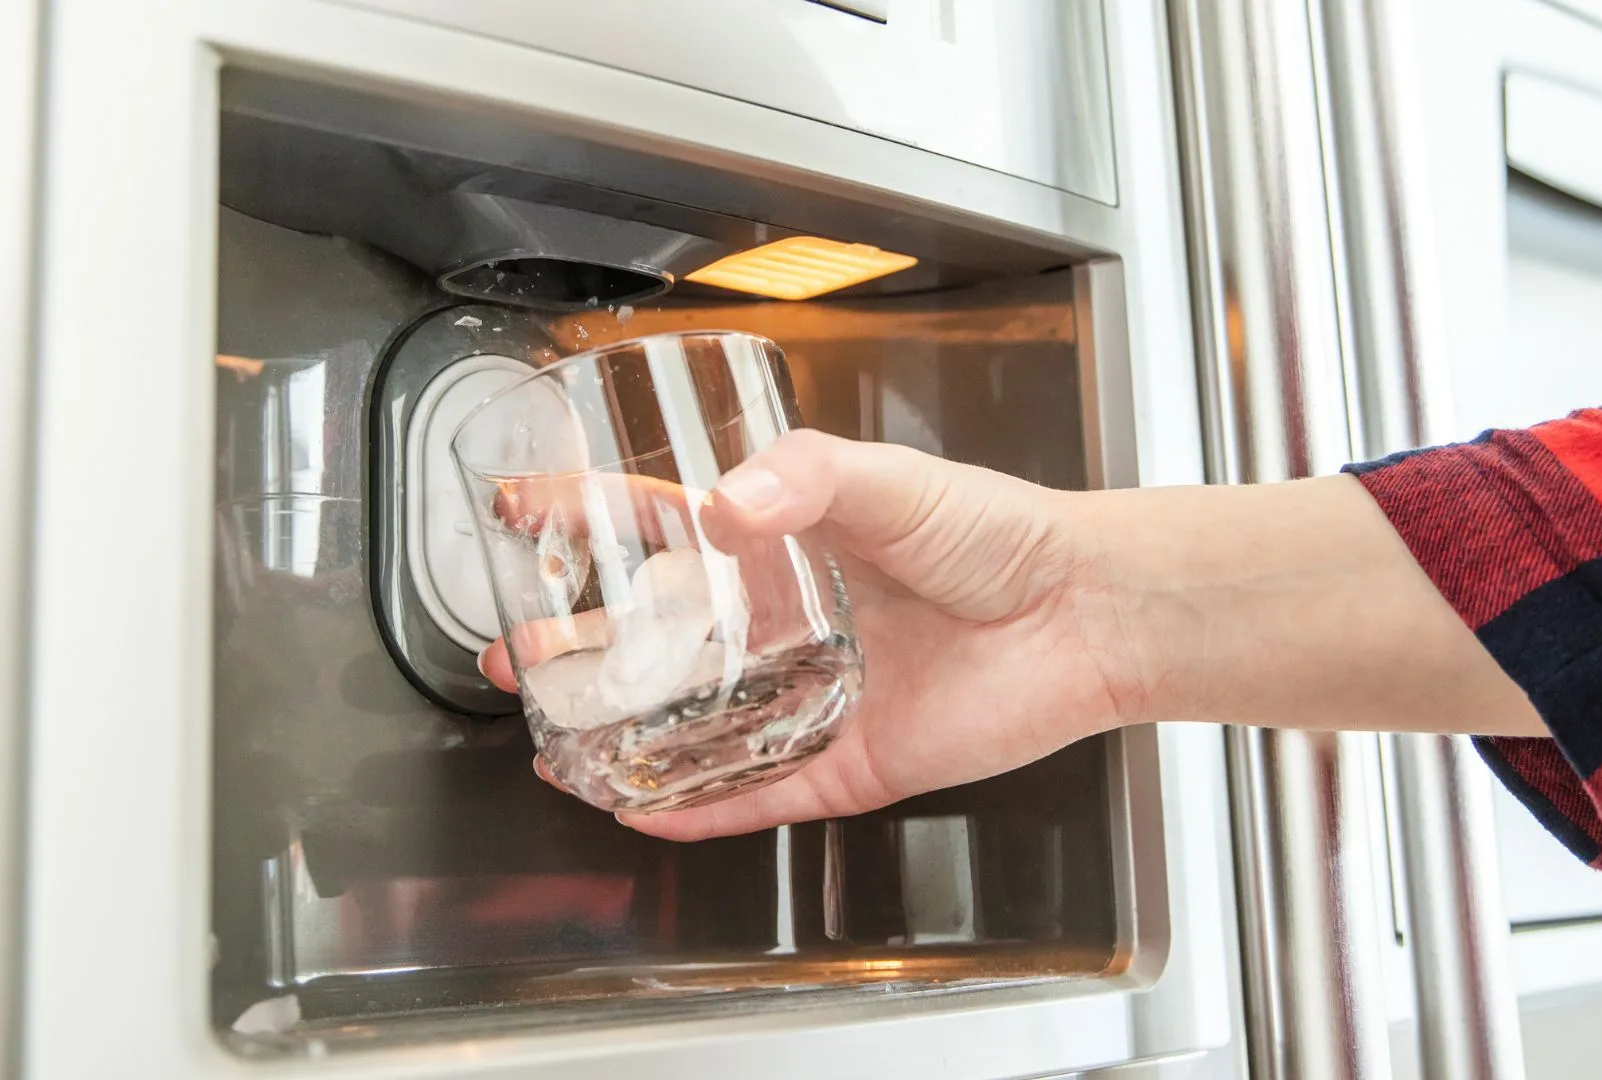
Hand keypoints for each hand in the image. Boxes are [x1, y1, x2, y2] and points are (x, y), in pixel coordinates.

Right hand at [479, 429, 1155, 840]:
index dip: (592, 521)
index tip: (529, 512)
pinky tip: (641, 808)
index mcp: (785, 545)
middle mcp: (786, 623)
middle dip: (581, 649)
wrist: (1083, 612)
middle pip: (658, 642)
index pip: (665, 531)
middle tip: (518, 652)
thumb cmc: (1000, 534)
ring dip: (621, 734)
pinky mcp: (845, 762)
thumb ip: (810, 478)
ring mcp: (809, 696)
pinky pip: (757, 795)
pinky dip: (697, 808)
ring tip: (553, 735)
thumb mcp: (893, 481)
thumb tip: (734, 498)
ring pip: (694, 727)